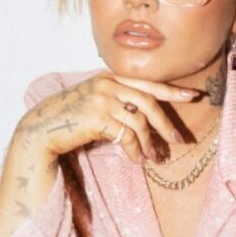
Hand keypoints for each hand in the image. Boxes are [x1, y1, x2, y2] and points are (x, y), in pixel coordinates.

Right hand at [14, 72, 197, 163]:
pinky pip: (125, 136)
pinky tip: (137, 160)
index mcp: (110, 76)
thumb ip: (117, 99)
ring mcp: (102, 98)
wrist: (42, 126)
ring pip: (139, 122)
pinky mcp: (97, 117)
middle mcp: (108, 83)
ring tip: (154, 157)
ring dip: (150, 143)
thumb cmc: (71, 116)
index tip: (193, 96)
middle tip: (179, 140)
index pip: (148, 83)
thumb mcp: (95, 99)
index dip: (171, 91)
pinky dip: (134, 150)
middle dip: (166, 123)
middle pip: (149, 102)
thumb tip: (146, 117)